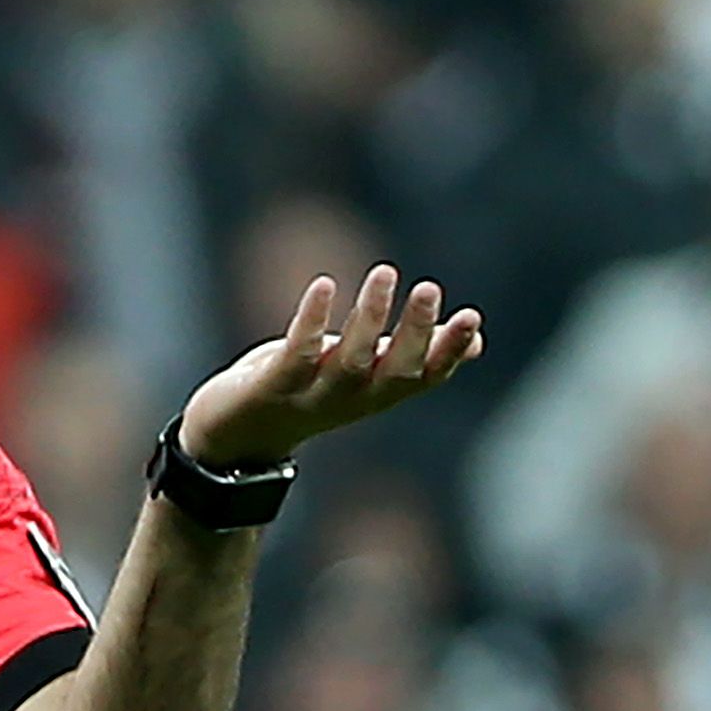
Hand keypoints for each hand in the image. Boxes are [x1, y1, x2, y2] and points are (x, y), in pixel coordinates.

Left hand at [179, 262, 483, 468]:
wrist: (233, 437)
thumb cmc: (307, 392)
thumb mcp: (365, 374)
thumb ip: (412, 355)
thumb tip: (476, 342)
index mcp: (376, 394)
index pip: (424, 377)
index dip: (449, 351)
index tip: (472, 318)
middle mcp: (350, 400)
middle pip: (393, 371)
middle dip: (415, 332)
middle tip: (430, 289)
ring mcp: (311, 395)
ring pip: (349, 361)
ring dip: (368, 318)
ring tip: (385, 273)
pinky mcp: (271, 387)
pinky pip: (296, 353)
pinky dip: (312, 320)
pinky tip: (324, 285)